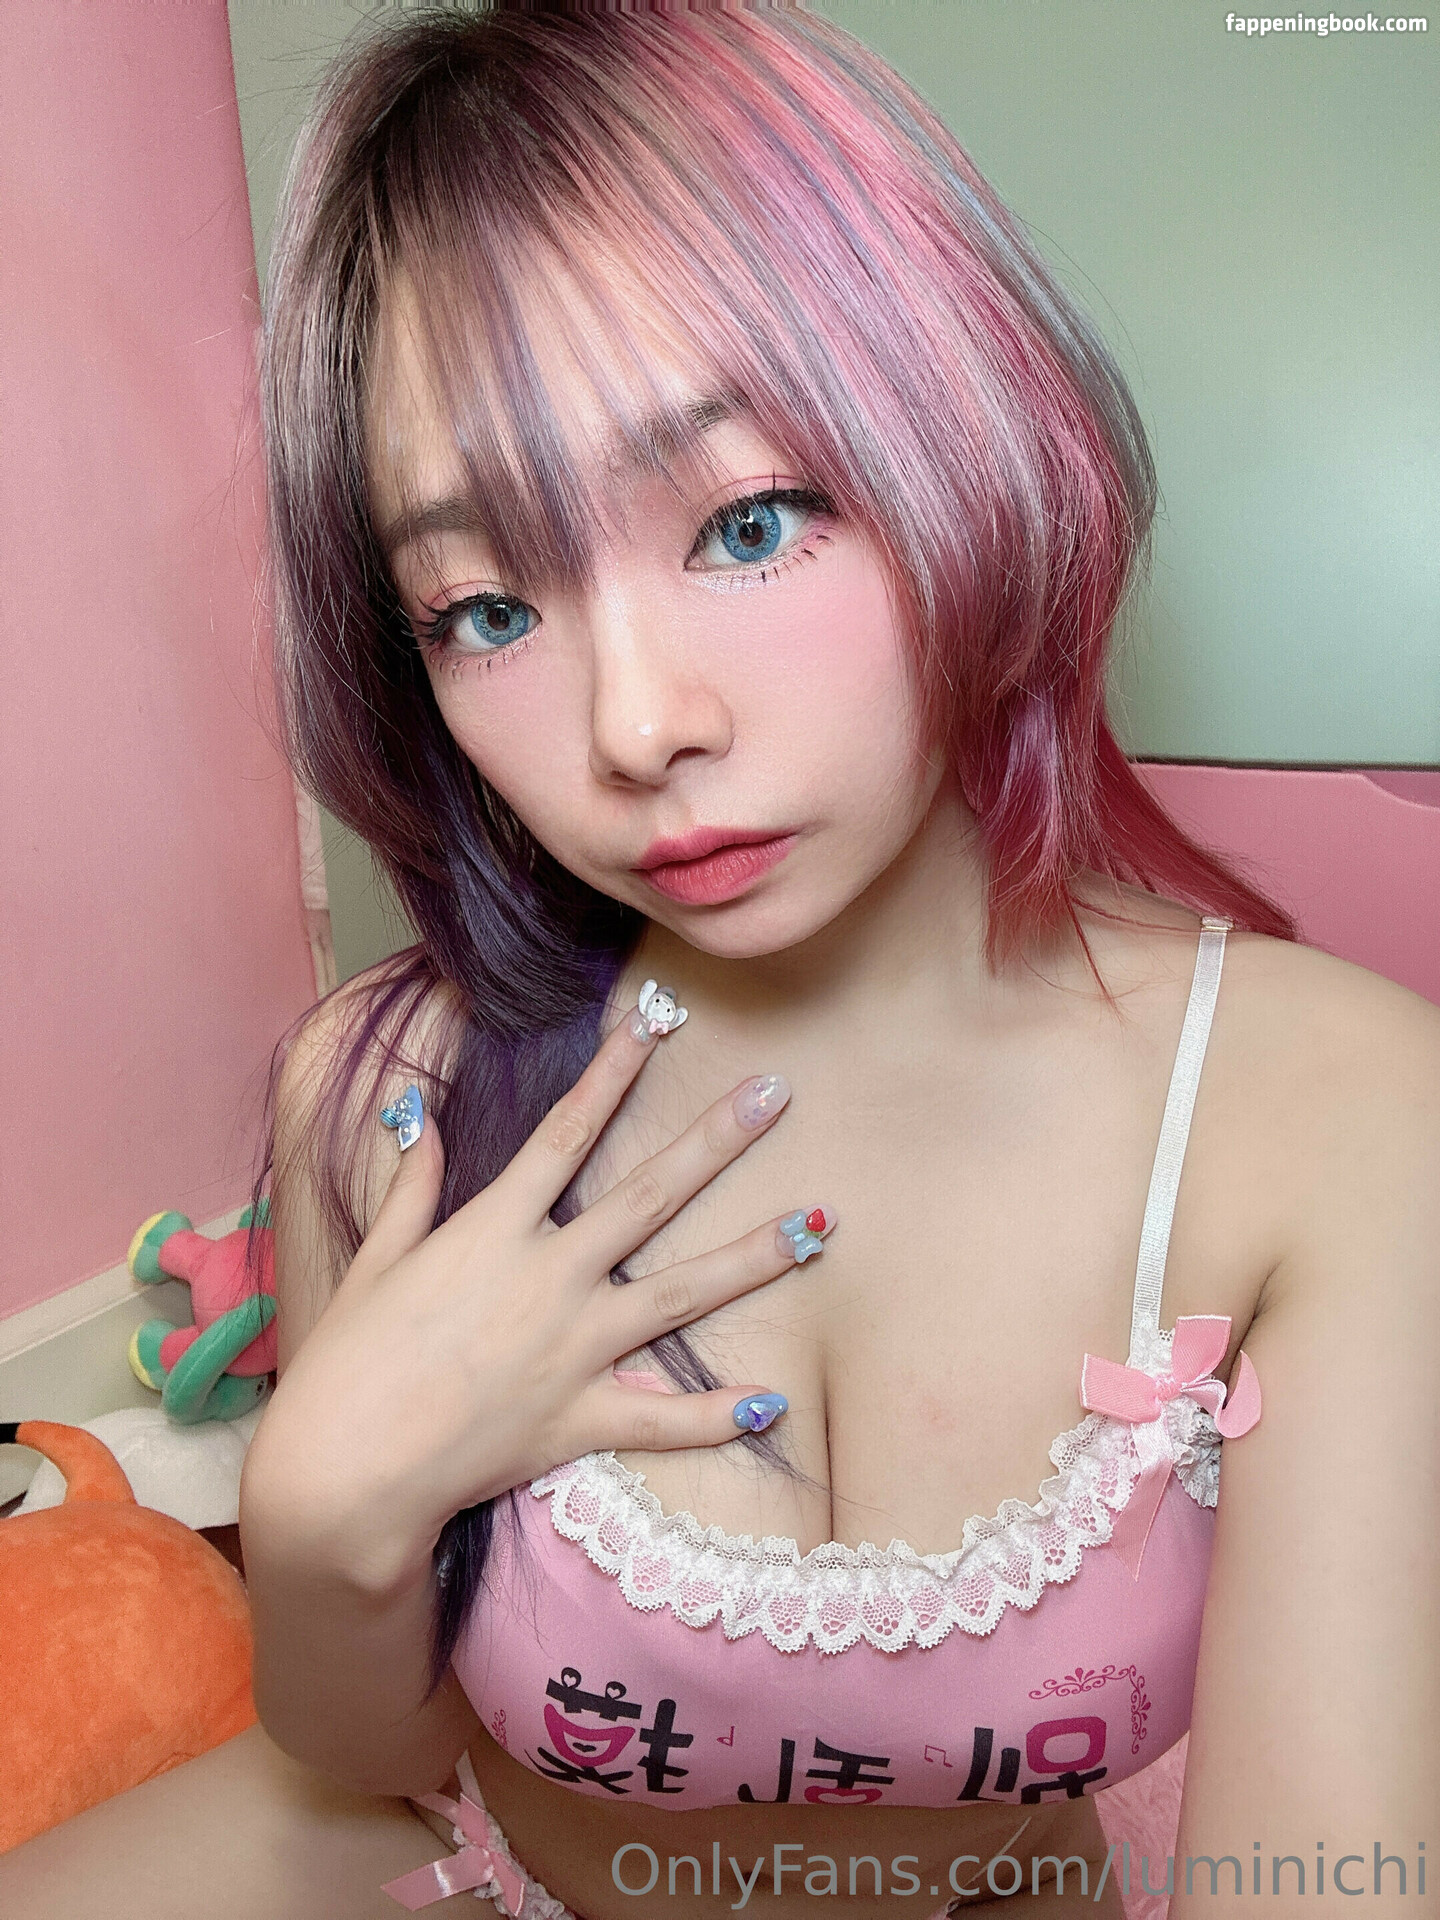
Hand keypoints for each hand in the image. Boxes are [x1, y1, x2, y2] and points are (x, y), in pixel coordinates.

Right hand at [253, 1007, 829, 1577]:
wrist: (346, 1472)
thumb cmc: (350, 1361)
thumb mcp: (377, 1259)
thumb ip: (411, 1185)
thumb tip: (414, 1111)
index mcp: (495, 1230)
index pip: (566, 1132)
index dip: (613, 1072)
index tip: (656, 1022)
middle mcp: (549, 1278)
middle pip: (650, 1196)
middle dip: (718, 1140)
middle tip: (777, 1095)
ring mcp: (574, 1350)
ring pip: (683, 1295)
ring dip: (754, 1257)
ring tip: (818, 1224)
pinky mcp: (581, 1419)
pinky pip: (664, 1420)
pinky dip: (718, 1414)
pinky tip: (772, 1402)